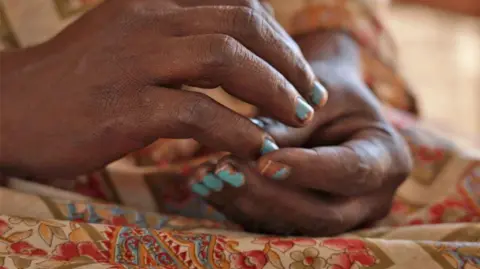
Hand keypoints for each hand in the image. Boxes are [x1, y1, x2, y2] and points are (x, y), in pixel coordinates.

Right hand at [0, 0, 327, 176]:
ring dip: (273, 91)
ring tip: (298, 117)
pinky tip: (255, 146)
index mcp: (152, 2)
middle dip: (287, 60)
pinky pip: (197, 112)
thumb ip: (180, 38)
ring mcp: (133, 61)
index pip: (235, 2)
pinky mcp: (123, 108)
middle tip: (311, 94)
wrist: (11, 109)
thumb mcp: (129, 41)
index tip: (297, 67)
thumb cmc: (78, 81)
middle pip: (240, 25)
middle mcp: (146, 20)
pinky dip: (236, 131)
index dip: (277, 33)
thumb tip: (236, 57)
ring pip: (225, 61)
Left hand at [188, 31, 411, 235]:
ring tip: (207, 177)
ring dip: (246, 204)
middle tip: (225, 171)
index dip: (308, 170)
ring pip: (294, 227)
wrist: (331, 106)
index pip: (351, 170)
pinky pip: (274, 224)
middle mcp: (371, 198)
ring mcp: (341, 216)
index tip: (264, 161)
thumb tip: (253, 150)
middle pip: (322, 214)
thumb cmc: (331, 92)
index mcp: (386, 158)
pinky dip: (238, 207)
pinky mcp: (308, 221)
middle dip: (269, 196)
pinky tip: (207, 186)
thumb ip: (290, 123)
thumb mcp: (318, 93)